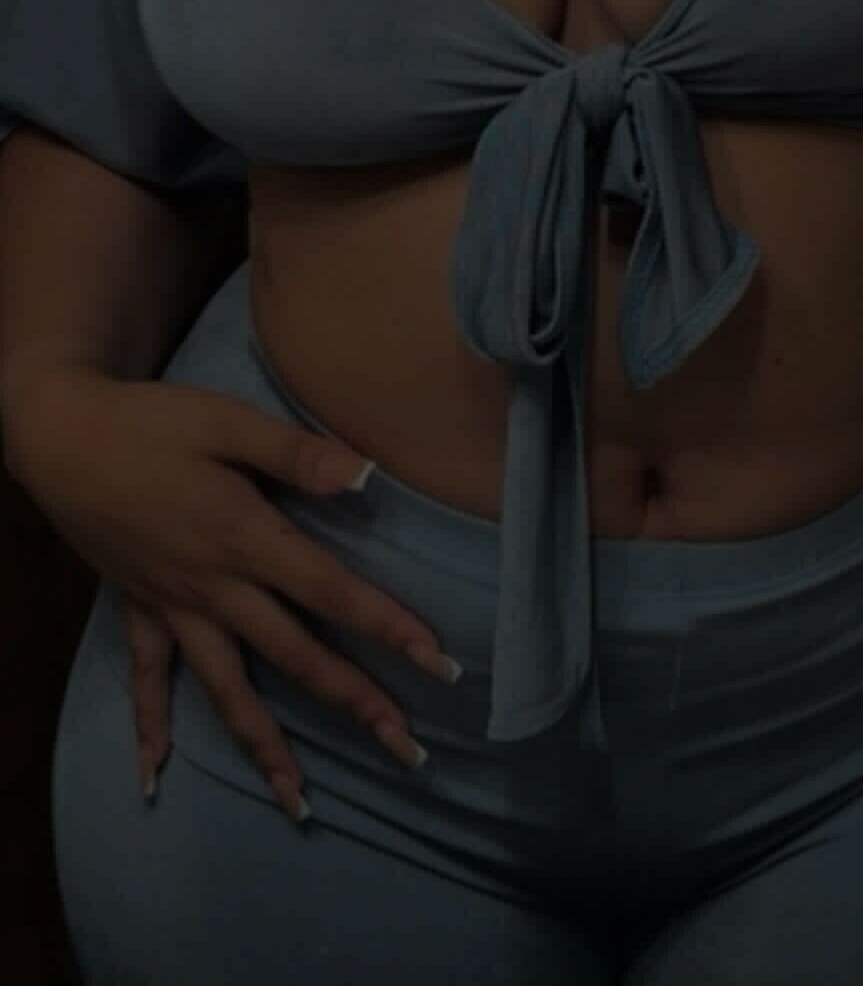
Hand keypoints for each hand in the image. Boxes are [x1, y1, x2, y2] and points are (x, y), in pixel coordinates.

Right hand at [5, 367, 461, 821]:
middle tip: (409, 753)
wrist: (59, 436)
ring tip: (301, 804)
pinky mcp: (139, 609)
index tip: (440, 665)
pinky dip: (150, 728)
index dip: (389, 628)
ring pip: (228, 690)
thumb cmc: (151, 421)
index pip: (332, 593)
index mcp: (245, 539)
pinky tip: (155, 776)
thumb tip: (365, 474)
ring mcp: (174, 607)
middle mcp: (214, 588)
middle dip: (356, 704)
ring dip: (266, 748)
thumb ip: (296, 453)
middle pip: (296, 657)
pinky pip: (147, 680)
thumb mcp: (226, 421)